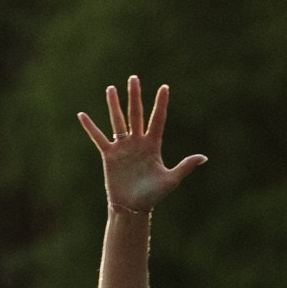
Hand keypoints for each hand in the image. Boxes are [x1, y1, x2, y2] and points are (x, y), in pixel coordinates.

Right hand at [77, 76, 206, 216]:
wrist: (133, 208)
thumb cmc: (153, 196)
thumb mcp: (171, 180)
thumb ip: (185, 166)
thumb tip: (204, 158)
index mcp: (152, 145)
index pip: (157, 119)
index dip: (161, 104)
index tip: (164, 87)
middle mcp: (137, 142)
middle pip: (135, 114)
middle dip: (135, 97)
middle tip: (134, 78)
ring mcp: (123, 147)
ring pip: (118, 121)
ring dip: (114, 105)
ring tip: (111, 88)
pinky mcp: (109, 155)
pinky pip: (98, 138)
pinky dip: (90, 127)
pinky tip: (82, 115)